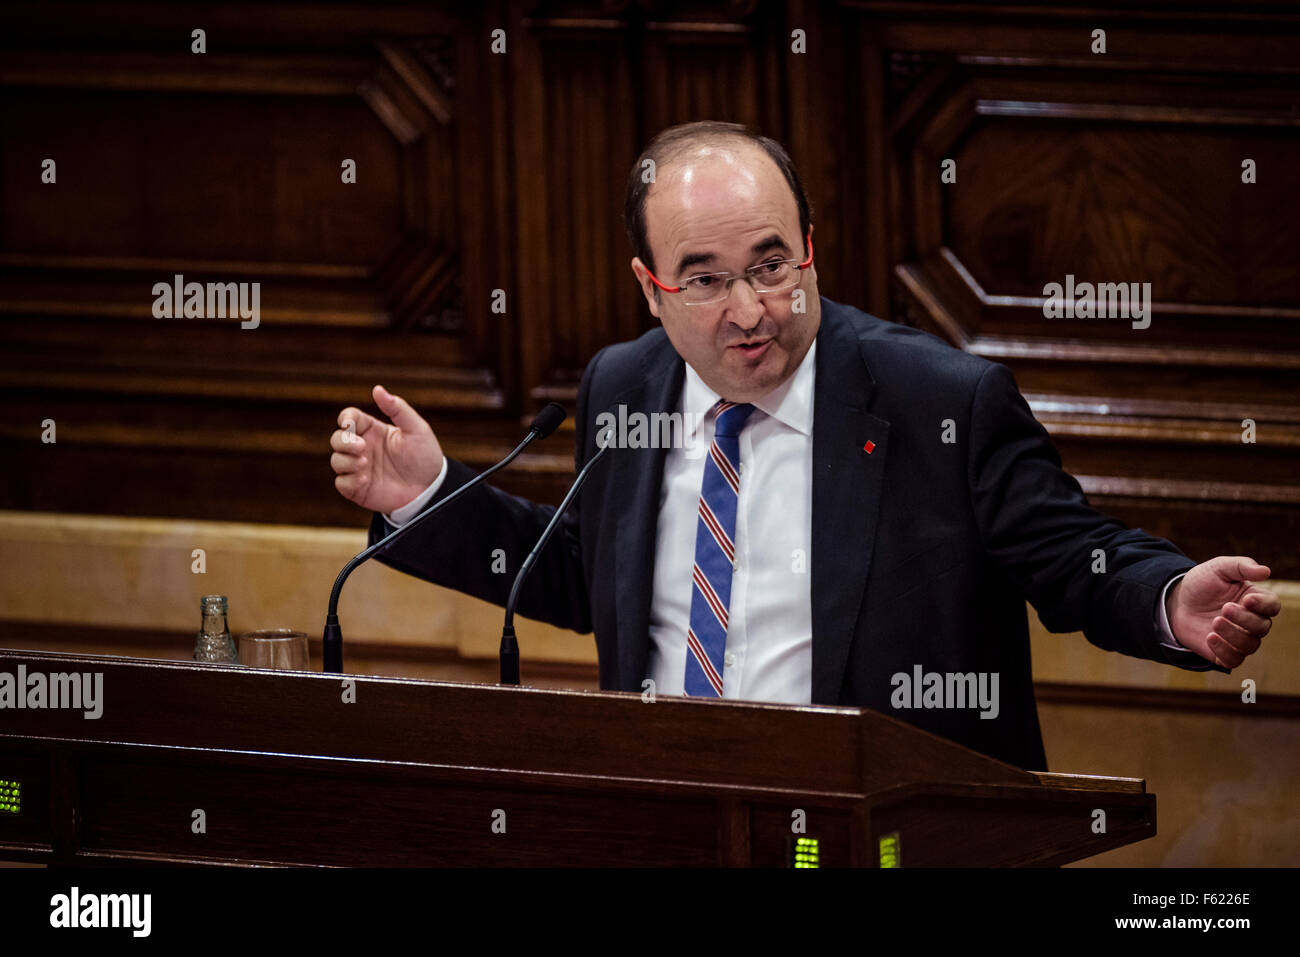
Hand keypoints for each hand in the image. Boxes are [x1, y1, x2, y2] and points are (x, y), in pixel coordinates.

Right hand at [331, 385, 443, 513]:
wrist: (431, 488)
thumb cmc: (424, 455)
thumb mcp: (416, 429)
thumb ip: (398, 408)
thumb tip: (377, 389)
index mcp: (373, 430)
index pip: (350, 418)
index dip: (345, 418)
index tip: (348, 422)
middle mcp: (363, 448)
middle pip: (337, 439)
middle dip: (344, 441)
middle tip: (362, 448)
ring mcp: (359, 468)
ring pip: (336, 461)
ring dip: (346, 461)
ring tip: (364, 463)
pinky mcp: (359, 488)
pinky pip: (342, 484)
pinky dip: (349, 480)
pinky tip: (365, 480)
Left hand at [1167, 556, 1279, 668]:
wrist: (1176, 602)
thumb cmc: (1201, 583)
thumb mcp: (1218, 568)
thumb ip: (1241, 566)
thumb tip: (1266, 571)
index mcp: (1255, 600)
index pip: (1272, 606)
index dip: (1264, 605)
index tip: (1247, 599)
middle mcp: (1252, 621)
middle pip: (1263, 627)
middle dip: (1245, 619)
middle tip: (1224, 608)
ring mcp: (1239, 638)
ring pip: (1250, 645)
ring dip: (1233, 635)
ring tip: (1214, 622)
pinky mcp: (1224, 652)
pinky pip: (1233, 660)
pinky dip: (1224, 651)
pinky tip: (1209, 637)